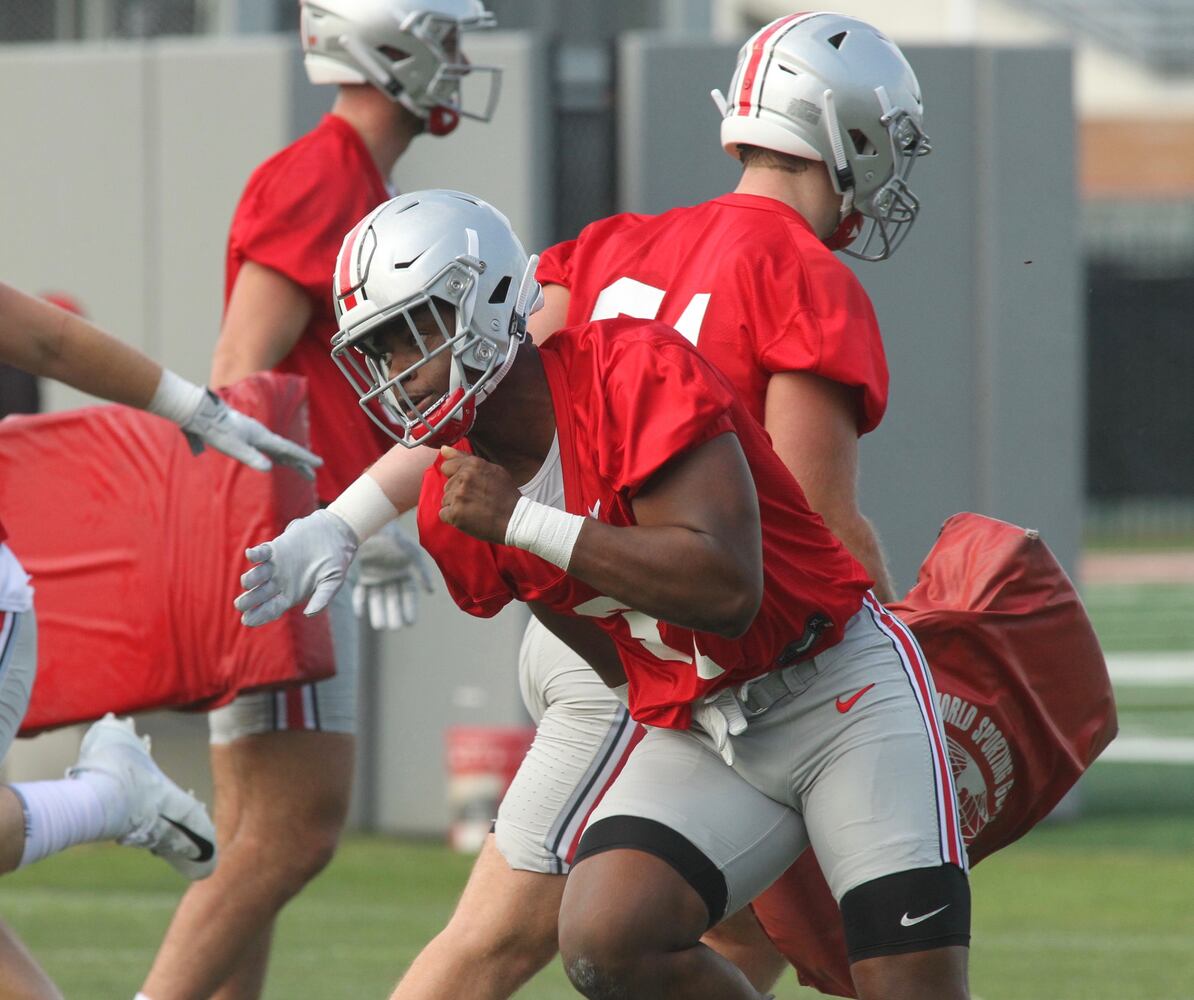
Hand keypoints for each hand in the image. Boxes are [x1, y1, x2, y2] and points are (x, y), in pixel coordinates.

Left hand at [182, 389, 321, 480]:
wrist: (202, 414)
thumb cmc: (216, 430)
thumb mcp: (233, 447)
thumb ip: (251, 457)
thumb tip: (269, 468)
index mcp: (262, 437)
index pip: (289, 449)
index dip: (304, 457)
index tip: (319, 463)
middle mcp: (262, 435)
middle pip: (287, 451)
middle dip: (301, 463)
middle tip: (312, 475)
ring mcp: (255, 435)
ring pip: (278, 450)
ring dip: (290, 461)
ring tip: (301, 470)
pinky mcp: (247, 436)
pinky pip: (269, 449)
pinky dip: (278, 456)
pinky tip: (278, 461)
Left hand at [234, 509, 358, 626]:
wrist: (337, 534)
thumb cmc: (336, 561)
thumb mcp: (333, 582)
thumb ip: (322, 598)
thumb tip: (309, 614)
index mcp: (291, 595)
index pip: (272, 608)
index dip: (259, 615)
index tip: (247, 620)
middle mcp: (280, 582)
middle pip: (259, 595)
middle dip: (248, 600)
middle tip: (240, 604)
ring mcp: (276, 566)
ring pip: (256, 575)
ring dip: (250, 579)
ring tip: (247, 582)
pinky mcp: (275, 548)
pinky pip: (261, 553)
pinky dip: (255, 554)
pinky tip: (250, 555)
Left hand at [352, 521, 434, 629]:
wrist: (375, 525)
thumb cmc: (397, 540)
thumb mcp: (413, 556)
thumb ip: (422, 574)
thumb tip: (431, 592)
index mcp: (405, 573)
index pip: (409, 595)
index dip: (410, 609)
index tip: (410, 623)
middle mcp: (391, 577)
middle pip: (393, 600)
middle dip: (394, 614)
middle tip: (395, 627)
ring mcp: (376, 577)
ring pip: (377, 599)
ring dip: (378, 611)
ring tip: (379, 626)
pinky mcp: (362, 575)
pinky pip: (361, 592)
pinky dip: (360, 602)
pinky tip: (360, 614)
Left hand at [438, 446, 520, 543]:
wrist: (515, 519)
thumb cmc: (505, 495)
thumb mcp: (492, 470)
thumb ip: (465, 458)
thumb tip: (444, 449)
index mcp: (473, 465)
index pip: (447, 466)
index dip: (455, 476)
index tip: (468, 485)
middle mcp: (464, 477)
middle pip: (447, 485)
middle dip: (458, 493)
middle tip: (477, 499)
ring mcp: (458, 496)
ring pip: (445, 500)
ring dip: (456, 506)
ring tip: (474, 509)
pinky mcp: (455, 513)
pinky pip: (444, 514)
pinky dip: (454, 518)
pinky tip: (468, 518)